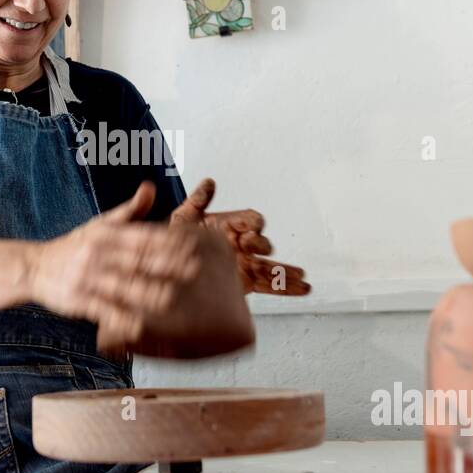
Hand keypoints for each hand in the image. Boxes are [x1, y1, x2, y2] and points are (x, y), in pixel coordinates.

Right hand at [29, 182, 206, 348]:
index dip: (167, 241)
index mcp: (105, 234)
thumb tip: (150, 187)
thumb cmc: (73, 247)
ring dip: (145, 292)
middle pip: (134, 260)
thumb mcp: (99, 225)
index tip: (192, 246)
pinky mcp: (78, 300)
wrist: (33, 267)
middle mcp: (97, 254)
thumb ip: (129, 210)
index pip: (141, 237)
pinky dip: (120, 319)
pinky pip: (101, 310)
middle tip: (192, 270)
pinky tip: (138, 327)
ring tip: (169, 298)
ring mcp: (87, 278)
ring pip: (120, 285)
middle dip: (164, 265)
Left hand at [170, 178, 310, 295]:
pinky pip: (269, 284)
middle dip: (262, 245)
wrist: (170, 272)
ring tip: (303, 277)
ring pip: (270, 266)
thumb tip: (208, 183)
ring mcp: (245, 264)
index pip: (248, 219)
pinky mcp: (246, 282)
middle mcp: (240, 244)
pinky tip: (301, 289)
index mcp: (229, 226)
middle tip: (261, 249)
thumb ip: (195, 202)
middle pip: (260, 243)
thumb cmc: (175, 243)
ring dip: (287, 271)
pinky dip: (285, 287)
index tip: (252, 227)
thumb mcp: (182, 221)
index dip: (252, 223)